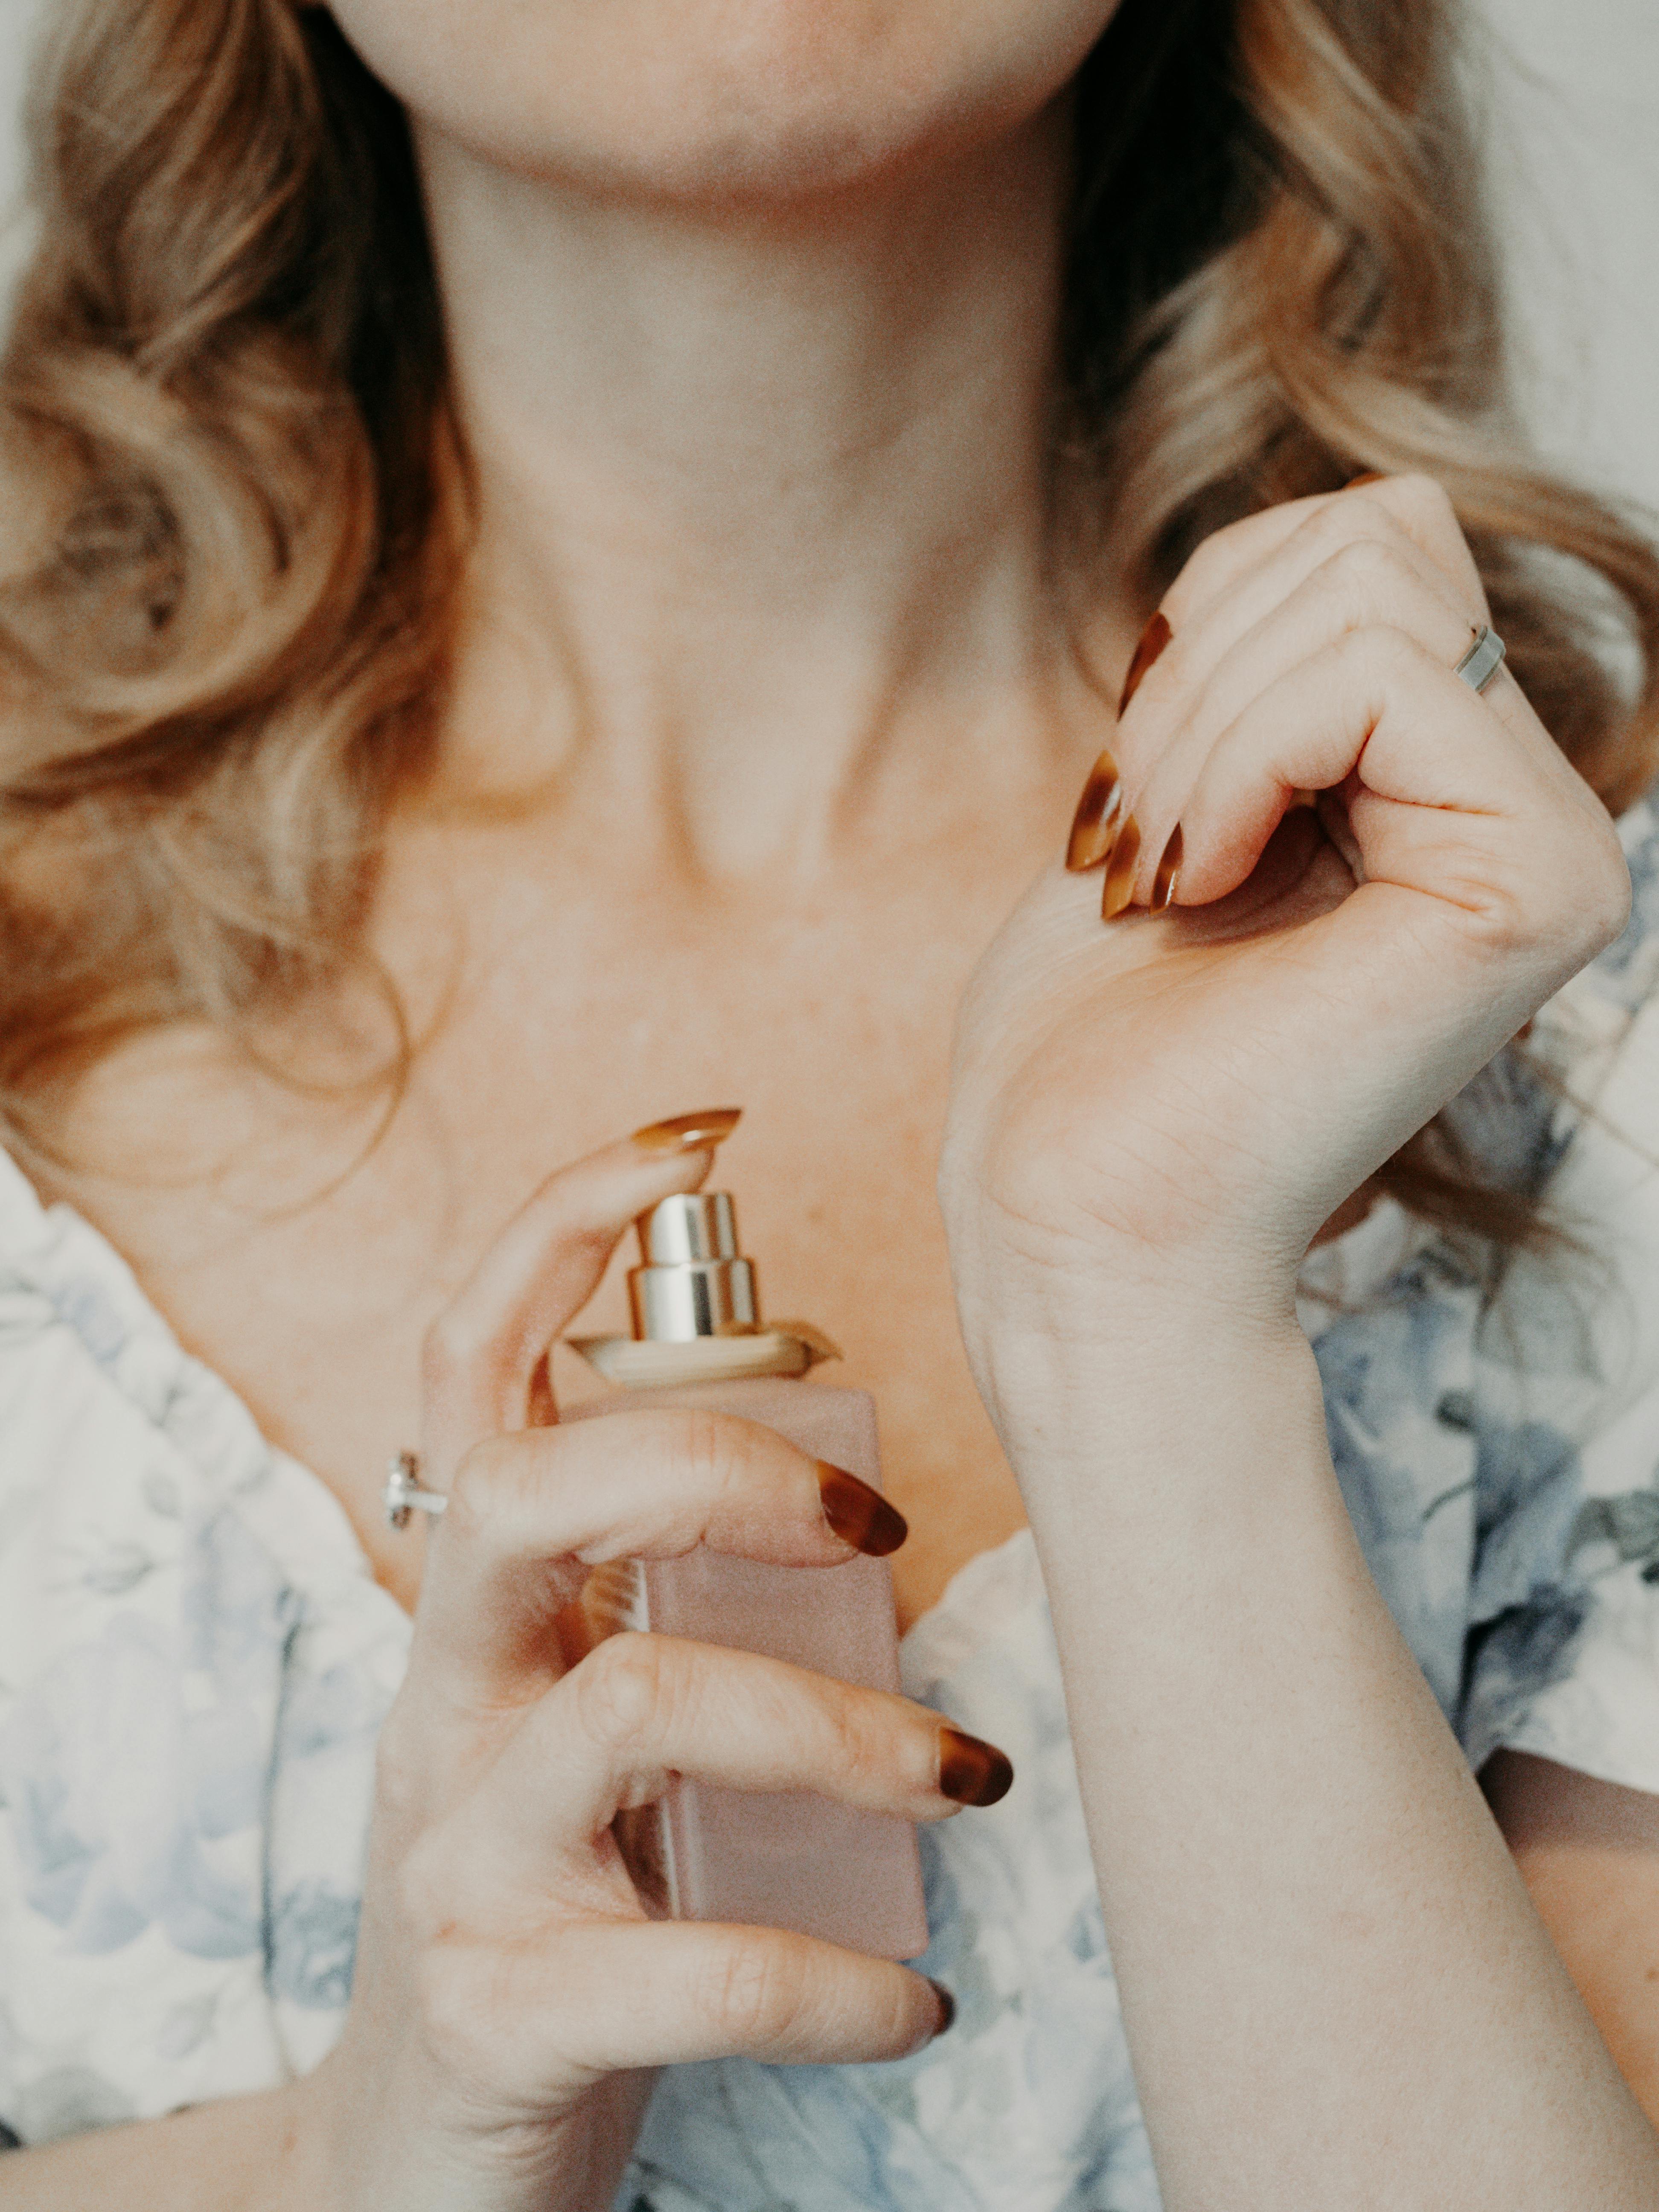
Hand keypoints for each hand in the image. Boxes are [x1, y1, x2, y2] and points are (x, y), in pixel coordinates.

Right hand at [297, 1124, 978, 2211]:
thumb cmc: (566, 1897)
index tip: (704, 1131)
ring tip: (971, 1778)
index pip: (475, 1360)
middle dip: (713, 1460)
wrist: (423, 2165)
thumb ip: (668, 1607)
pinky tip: (916, 1999)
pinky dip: (828, 1977)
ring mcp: (456, 1853)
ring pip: (630, 1709)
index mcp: (478, 1609)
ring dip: (838, 1728)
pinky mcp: (499, 2009)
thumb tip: (863, 1497)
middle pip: (528, 1489)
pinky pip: (682, 1966)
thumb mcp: (586, 1720)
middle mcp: (445, 1702)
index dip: (562, 1223)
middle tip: (880, 1524)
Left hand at [942, 475, 1628, 1432]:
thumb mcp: (1175, 786)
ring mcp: (1553, 850)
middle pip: (1383, 533)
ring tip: (1172, 870)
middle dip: (1199, 664)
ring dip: (1199, 718)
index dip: (1209, 627)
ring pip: (1375, 580)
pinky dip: (1236, 756)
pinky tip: (1204, 882)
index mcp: (1451, 788)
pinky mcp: (1530, 887)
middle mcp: (1533, 813)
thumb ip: (1271, 657)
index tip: (1143, 792)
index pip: (1370, 541)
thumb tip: (1329, 526)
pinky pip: (1377, 674)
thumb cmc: (1094, 1032)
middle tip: (1148, 836)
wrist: (1076, 1204)